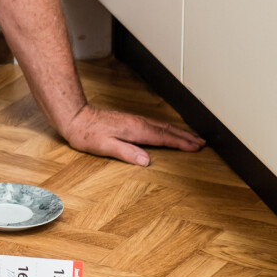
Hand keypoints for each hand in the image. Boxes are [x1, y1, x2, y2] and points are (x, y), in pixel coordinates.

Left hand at [60, 104, 203, 165]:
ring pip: (161, 125)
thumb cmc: (86, 133)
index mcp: (135, 130)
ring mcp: (133, 120)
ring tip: (190, 137)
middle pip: (167, 129)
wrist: (74, 116)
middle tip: (202, 142)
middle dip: (185, 136)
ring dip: (177, 131)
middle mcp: (137, 123)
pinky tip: (165, 131)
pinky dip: (166, 128)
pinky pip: (154, 124)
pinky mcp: (129, 120)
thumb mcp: (104, 146)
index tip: (196, 147)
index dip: (181, 143)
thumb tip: (146, 160)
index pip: (164, 137)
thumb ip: (125, 152)